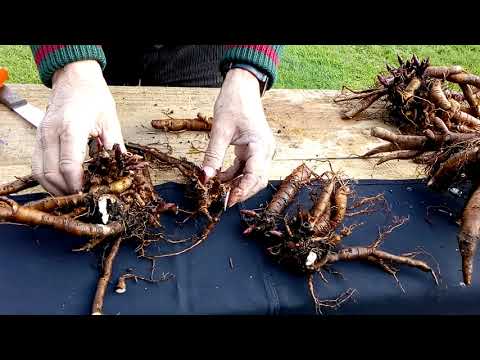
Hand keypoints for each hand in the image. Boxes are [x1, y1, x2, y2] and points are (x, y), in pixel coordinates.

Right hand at [32, 60, 125, 194]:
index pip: (68, 165)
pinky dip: (47, 179)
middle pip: (51, 173)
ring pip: (40, 172)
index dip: (77, 185)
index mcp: (71, 127)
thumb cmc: (93, 96)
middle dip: (67, 191)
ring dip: (55, 188)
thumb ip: (114, 147)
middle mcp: (51, 133)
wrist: (74, 77)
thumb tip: (120, 170)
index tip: (89, 195)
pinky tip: (62, 184)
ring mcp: (41, 135)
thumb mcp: (110, 120)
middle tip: (84, 199)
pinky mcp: (38, 138)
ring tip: (74, 195)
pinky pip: (37, 165)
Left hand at [202, 68, 274, 206]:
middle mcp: (266, 151)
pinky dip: (234, 176)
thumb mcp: (220, 130)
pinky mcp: (254, 150)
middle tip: (221, 200)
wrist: (243, 86)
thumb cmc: (234, 103)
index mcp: (261, 146)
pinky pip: (246, 168)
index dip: (242, 191)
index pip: (255, 177)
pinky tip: (220, 178)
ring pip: (252, 176)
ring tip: (218, 190)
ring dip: (236, 185)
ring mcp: (262, 151)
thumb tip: (204, 178)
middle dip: (240, 192)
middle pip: (257, 181)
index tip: (226, 201)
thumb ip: (213, 155)